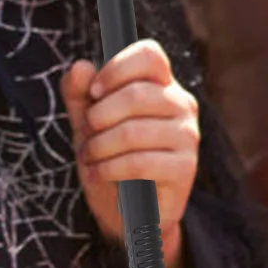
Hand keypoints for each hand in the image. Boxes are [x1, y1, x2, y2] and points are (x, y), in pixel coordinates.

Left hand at [63, 39, 199, 262]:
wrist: (128, 211)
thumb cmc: (110, 158)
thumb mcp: (88, 124)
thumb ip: (80, 94)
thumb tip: (80, 66)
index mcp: (161, 85)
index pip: (150, 55)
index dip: (117, 68)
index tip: (94, 92)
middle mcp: (181, 104)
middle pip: (137, 94)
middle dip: (98, 117)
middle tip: (87, 134)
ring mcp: (187, 136)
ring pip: (133, 131)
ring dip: (100, 147)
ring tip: (91, 158)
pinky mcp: (185, 168)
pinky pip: (139, 162)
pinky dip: (110, 169)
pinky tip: (101, 174)